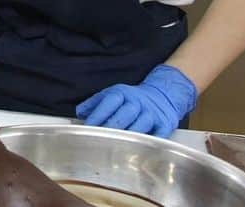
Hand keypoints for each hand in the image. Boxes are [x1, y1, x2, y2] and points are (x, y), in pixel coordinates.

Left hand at [76, 64, 197, 138]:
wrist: (162, 95)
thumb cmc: (131, 99)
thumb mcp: (112, 94)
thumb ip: (94, 103)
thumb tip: (79, 114)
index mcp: (122, 93)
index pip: (109, 101)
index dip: (98, 114)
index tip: (88, 127)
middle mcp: (138, 102)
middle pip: (125, 114)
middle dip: (111, 127)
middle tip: (100, 139)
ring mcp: (152, 113)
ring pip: (141, 125)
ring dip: (128, 136)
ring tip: (116, 148)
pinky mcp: (165, 125)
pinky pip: (157, 136)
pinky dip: (147, 144)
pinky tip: (138, 152)